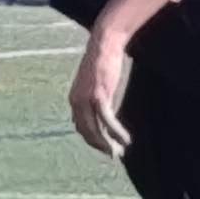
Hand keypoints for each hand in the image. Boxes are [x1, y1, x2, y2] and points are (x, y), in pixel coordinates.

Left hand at [70, 25, 134, 156]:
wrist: (104, 44)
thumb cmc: (102, 62)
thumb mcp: (94, 83)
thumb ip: (94, 97)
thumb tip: (102, 110)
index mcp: (74, 100)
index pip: (81, 127)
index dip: (93, 139)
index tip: (105, 147)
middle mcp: (76, 102)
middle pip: (87, 132)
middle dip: (100, 146)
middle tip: (114, 155)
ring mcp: (86, 100)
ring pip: (96, 130)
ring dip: (108, 144)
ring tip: (119, 151)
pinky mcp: (99, 96)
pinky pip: (107, 121)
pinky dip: (116, 132)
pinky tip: (125, 139)